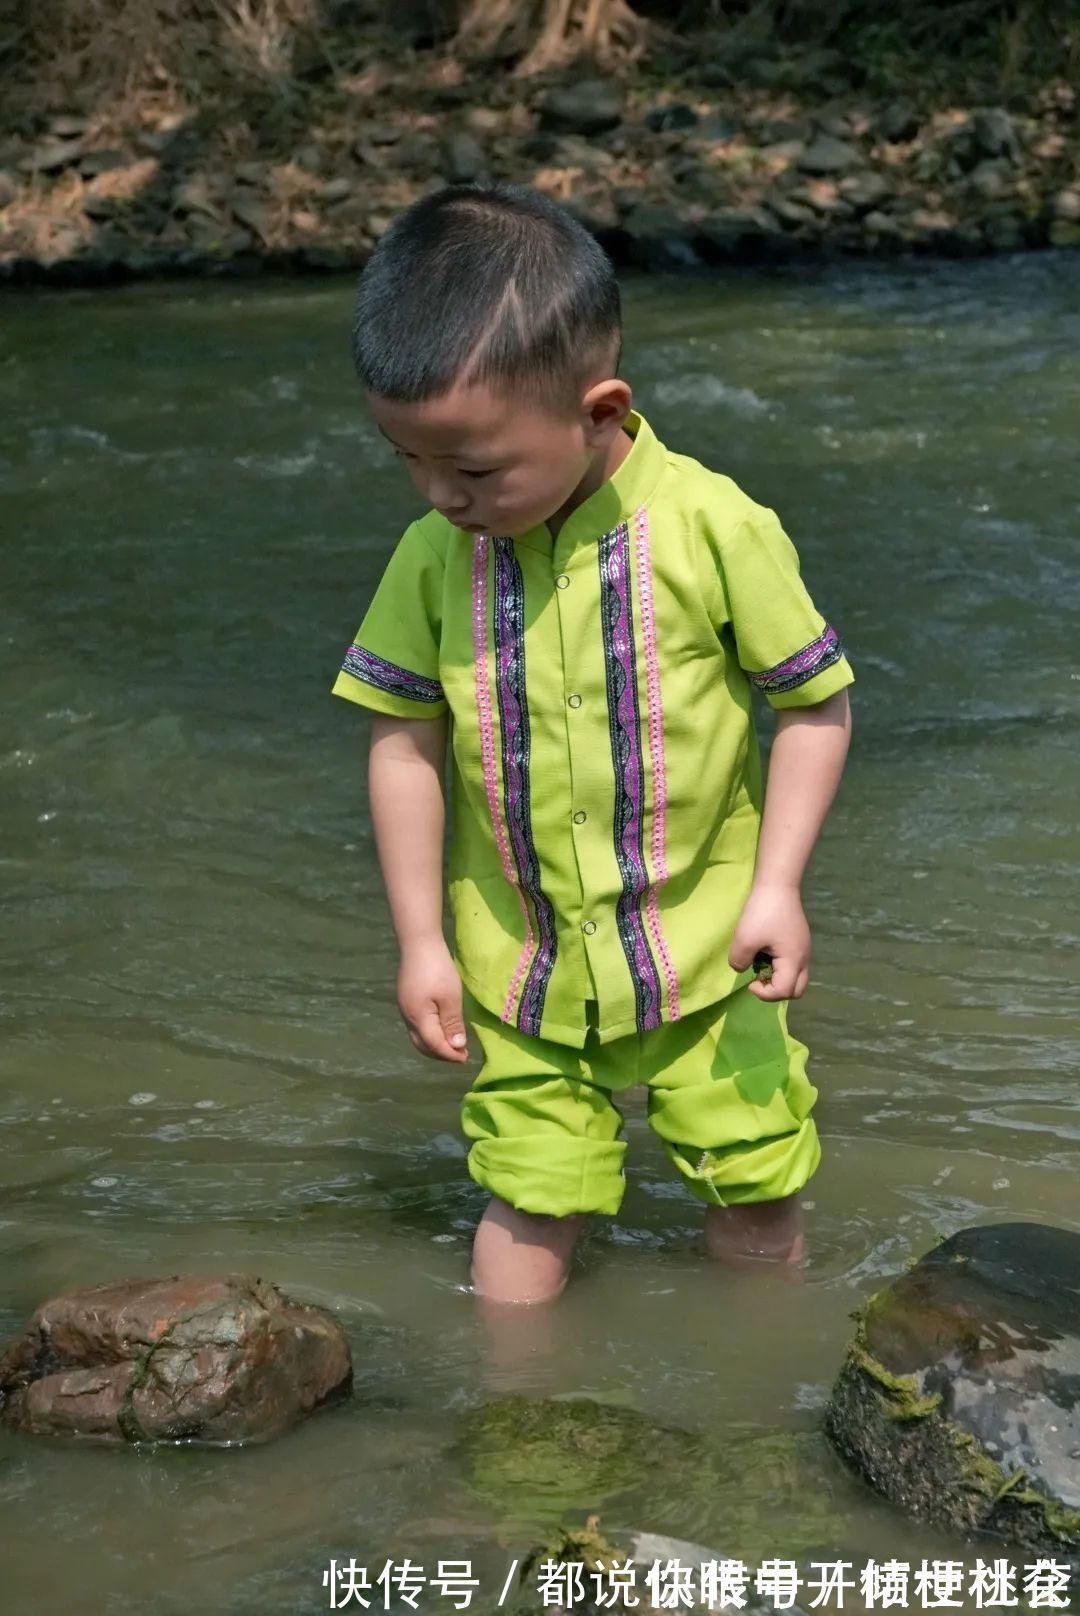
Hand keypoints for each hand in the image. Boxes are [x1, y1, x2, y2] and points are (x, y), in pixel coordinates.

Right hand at [396, 935, 469, 1061]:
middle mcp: (407, 1017)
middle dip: (441, 1054)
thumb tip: (456, 1046)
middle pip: (422, 1045)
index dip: (450, 1055)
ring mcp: (404, 1009)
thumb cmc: (437, 969)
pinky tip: (440, 1029)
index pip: (434, 1045)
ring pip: (418, 1037)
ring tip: (452, 1046)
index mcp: (418, 1018)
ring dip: (434, 1045)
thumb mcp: (450, 996)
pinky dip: (429, 1034)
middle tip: (459, 1056)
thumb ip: (452, 1023)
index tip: (465, 1058)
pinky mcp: (406, 1001)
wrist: (419, 943)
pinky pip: (416, 1027)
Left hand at [728, 884, 810, 1001]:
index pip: (784, 991)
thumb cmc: (762, 912)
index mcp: (794, 960)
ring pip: (796, 977)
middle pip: (796, 990)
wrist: (777, 884)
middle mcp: (804, 958)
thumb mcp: (744, 939)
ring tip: (760, 963)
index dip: (765, 993)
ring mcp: (804, 949)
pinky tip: (765, 951)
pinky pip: (793, 964)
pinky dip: (780, 967)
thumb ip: (740, 961)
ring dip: (778, 978)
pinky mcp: (799, 940)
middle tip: (759, 978)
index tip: (750, 981)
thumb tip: (742, 968)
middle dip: (776, 991)